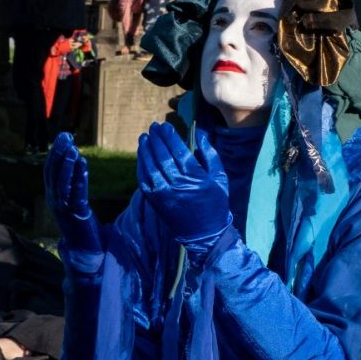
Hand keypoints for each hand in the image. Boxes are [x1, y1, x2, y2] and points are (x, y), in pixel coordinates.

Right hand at [44, 132, 100, 254]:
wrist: (84, 251)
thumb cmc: (81, 226)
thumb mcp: (72, 203)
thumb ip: (71, 186)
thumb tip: (75, 164)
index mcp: (53, 197)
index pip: (50, 171)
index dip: (55, 153)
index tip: (63, 137)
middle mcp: (55, 201)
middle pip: (54, 174)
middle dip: (59, 154)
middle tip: (66, 137)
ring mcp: (64, 209)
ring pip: (63, 183)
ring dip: (67, 165)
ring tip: (74, 149)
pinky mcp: (77, 215)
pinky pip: (77, 194)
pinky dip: (79, 179)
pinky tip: (83, 165)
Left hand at [136, 121, 231, 247]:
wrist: (204, 233)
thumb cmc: (215, 202)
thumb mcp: (219, 177)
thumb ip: (209, 154)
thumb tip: (199, 133)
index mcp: (195, 177)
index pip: (178, 151)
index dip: (169, 137)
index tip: (164, 126)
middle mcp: (177, 184)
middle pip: (162, 156)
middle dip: (156, 139)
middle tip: (153, 128)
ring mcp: (163, 193)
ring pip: (150, 166)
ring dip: (145, 150)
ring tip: (144, 137)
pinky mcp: (154, 201)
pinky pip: (144, 179)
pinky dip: (141, 165)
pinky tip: (141, 155)